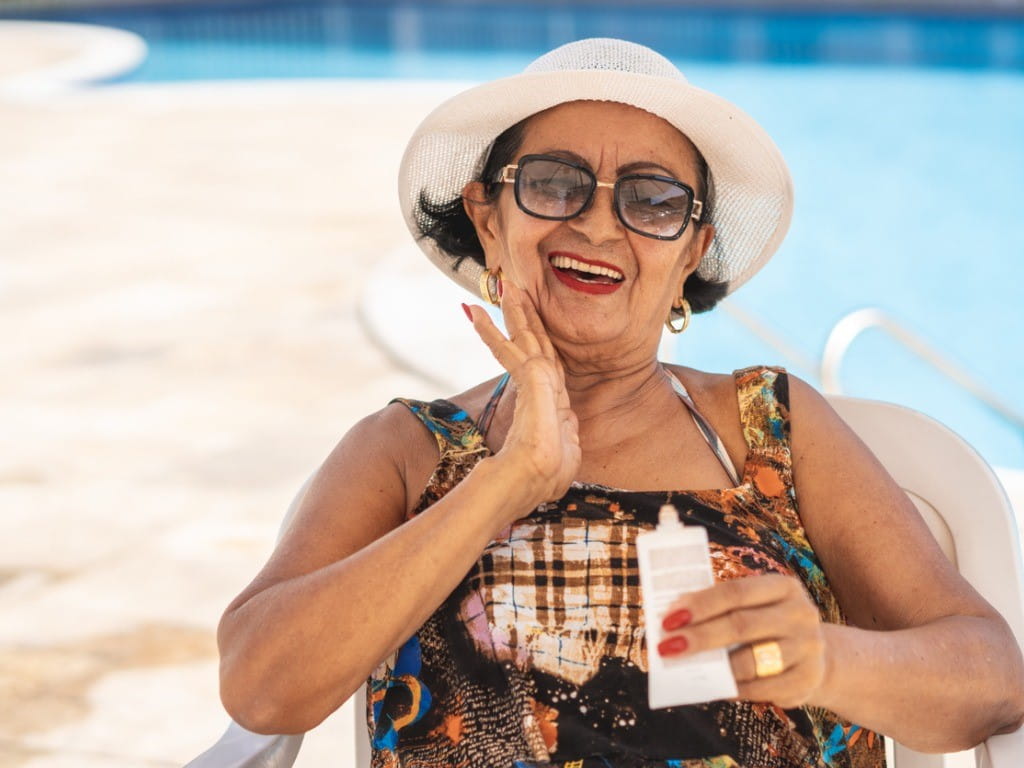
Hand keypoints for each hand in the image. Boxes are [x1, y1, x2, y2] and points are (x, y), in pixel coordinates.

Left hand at [464, 282, 580, 510]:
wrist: (535, 476)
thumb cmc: (540, 473)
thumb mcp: (551, 452)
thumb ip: (554, 435)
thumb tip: (557, 433)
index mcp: (555, 401)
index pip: (545, 360)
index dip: (537, 337)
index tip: (528, 319)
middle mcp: (550, 386)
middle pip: (538, 341)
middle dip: (527, 315)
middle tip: (515, 288)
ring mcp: (543, 382)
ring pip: (526, 338)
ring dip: (515, 313)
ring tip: (505, 288)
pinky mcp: (532, 381)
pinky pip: (507, 348)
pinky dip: (490, 330)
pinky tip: (474, 314)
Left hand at [658, 574, 827, 708]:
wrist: (821, 659)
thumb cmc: (771, 627)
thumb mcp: (757, 608)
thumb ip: (724, 610)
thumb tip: (676, 621)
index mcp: (783, 587)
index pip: (735, 592)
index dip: (700, 604)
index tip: (670, 618)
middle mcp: (800, 614)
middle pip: (741, 625)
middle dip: (699, 637)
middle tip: (667, 647)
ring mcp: (808, 648)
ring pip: (750, 661)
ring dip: (715, 668)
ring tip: (687, 669)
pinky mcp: (807, 679)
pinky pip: (762, 688)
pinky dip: (735, 689)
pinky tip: (717, 687)